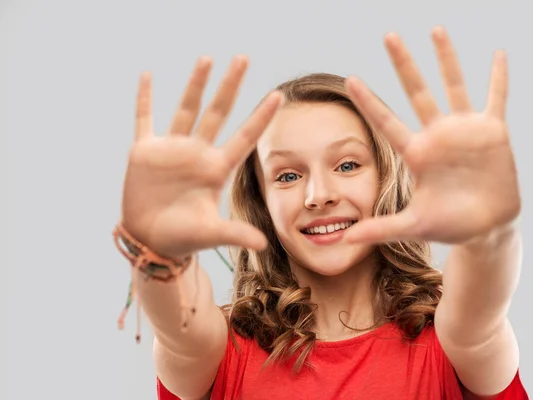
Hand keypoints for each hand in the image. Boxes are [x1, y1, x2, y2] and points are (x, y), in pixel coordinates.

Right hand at [120, 56, 281, 257]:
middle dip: (230, 85)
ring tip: (208, 58)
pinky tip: (148, 75)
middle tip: (243, 58)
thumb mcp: (210, 234)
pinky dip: (145, 98)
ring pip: (186, 109)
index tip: (278, 96)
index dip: (261, 117)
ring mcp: (172, 149)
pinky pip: (145, 119)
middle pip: (218, 112)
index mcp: (216, 170)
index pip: (244, 137)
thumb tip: (263, 246)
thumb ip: (234, 234)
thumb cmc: (183, 238)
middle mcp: (198, 154)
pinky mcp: (146, 151)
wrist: (151, 240)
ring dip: (196, 84)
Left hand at [344, 26, 520, 244]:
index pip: (386, 122)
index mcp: (416, 154)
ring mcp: (464, 130)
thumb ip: (381, 229)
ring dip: (445, 58)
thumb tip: (345, 241)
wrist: (487, 228)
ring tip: (434, 29)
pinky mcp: (492, 132)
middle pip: (416, 91)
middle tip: (388, 35)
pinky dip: (498, 77)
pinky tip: (498, 54)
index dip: (369, 101)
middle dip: (403, 64)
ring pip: (453, 85)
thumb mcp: (414, 226)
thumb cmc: (449, 226)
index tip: (349, 80)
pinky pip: (496, 97)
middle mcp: (437, 135)